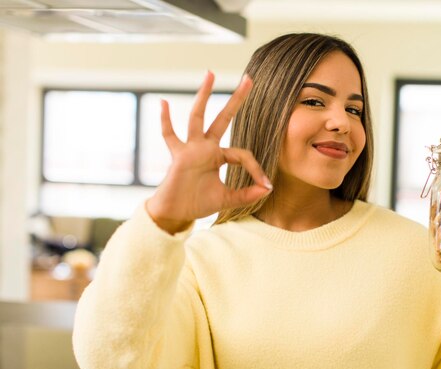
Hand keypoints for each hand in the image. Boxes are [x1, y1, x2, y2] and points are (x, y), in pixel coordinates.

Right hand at [146, 72, 272, 233]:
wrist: (176, 213)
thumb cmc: (198, 203)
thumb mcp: (228, 199)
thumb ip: (247, 194)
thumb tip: (268, 189)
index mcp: (218, 156)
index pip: (242, 155)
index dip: (256, 169)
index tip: (265, 184)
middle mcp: (205, 147)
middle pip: (223, 118)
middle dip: (236, 99)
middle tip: (249, 78)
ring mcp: (191, 148)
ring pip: (198, 117)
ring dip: (204, 95)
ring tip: (210, 74)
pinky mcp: (179, 155)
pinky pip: (170, 136)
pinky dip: (165, 120)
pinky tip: (163, 102)